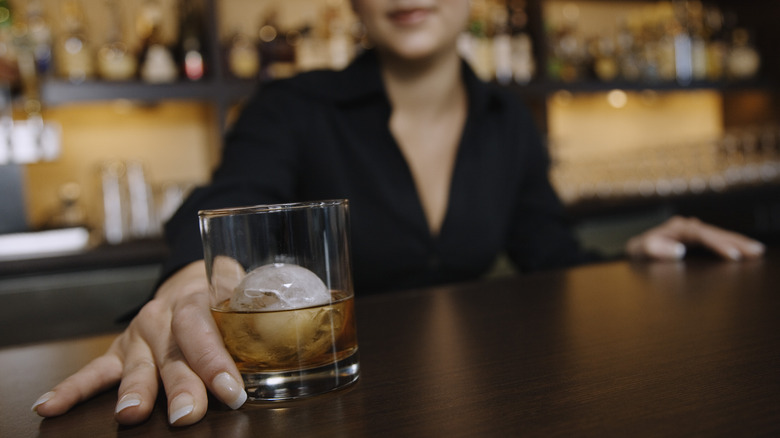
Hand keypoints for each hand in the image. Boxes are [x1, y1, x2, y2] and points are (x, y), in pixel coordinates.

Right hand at [31, 261, 246, 425]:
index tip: (232, 391)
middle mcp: (164, 317)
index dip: (216, 360)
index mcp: (196, 300)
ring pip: (138, 365)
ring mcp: (140, 335)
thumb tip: (282, 319)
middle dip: (180, 385)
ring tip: (131, 414)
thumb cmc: (223, 294)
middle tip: (187, 413)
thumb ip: (255, 306)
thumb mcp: (242, 291)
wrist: (190, 278)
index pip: (204, 329)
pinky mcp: (121, 350)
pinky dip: (72, 388)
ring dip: (135, 391)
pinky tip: (50, 405)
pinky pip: (95, 369)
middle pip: (172, 354)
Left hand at [626, 216, 764, 260]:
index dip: (718, 244)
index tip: (732, 255)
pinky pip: (715, 239)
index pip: (702, 235)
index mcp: (677, 228)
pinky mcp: (695, 237)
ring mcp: (692, 231)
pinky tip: (742, 248)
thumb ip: (656, 249)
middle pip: (715, 232)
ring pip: (718, 234)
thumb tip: (679, 250)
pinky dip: (729, 243)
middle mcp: (687, 226)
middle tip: (756, 251)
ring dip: (737, 242)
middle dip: (736, 242)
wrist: (635, 248)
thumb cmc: (638, 250)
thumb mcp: (641, 251)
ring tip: (756, 250)